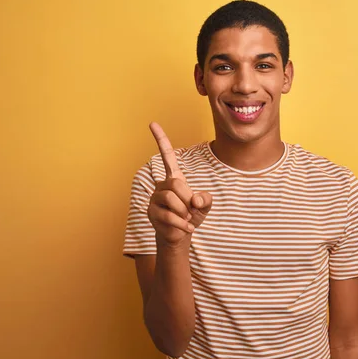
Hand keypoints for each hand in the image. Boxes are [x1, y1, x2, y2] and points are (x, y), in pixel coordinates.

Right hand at [147, 122, 211, 246]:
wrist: (181, 235)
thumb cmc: (191, 216)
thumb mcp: (205, 205)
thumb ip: (206, 199)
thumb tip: (195, 200)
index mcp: (174, 178)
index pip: (167, 156)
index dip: (161, 139)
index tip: (152, 123)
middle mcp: (161, 185)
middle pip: (176, 184)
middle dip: (187, 198)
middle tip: (190, 210)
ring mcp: (154, 199)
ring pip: (171, 200)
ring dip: (184, 212)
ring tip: (186, 218)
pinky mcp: (151, 212)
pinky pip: (169, 216)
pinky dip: (182, 224)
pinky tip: (187, 228)